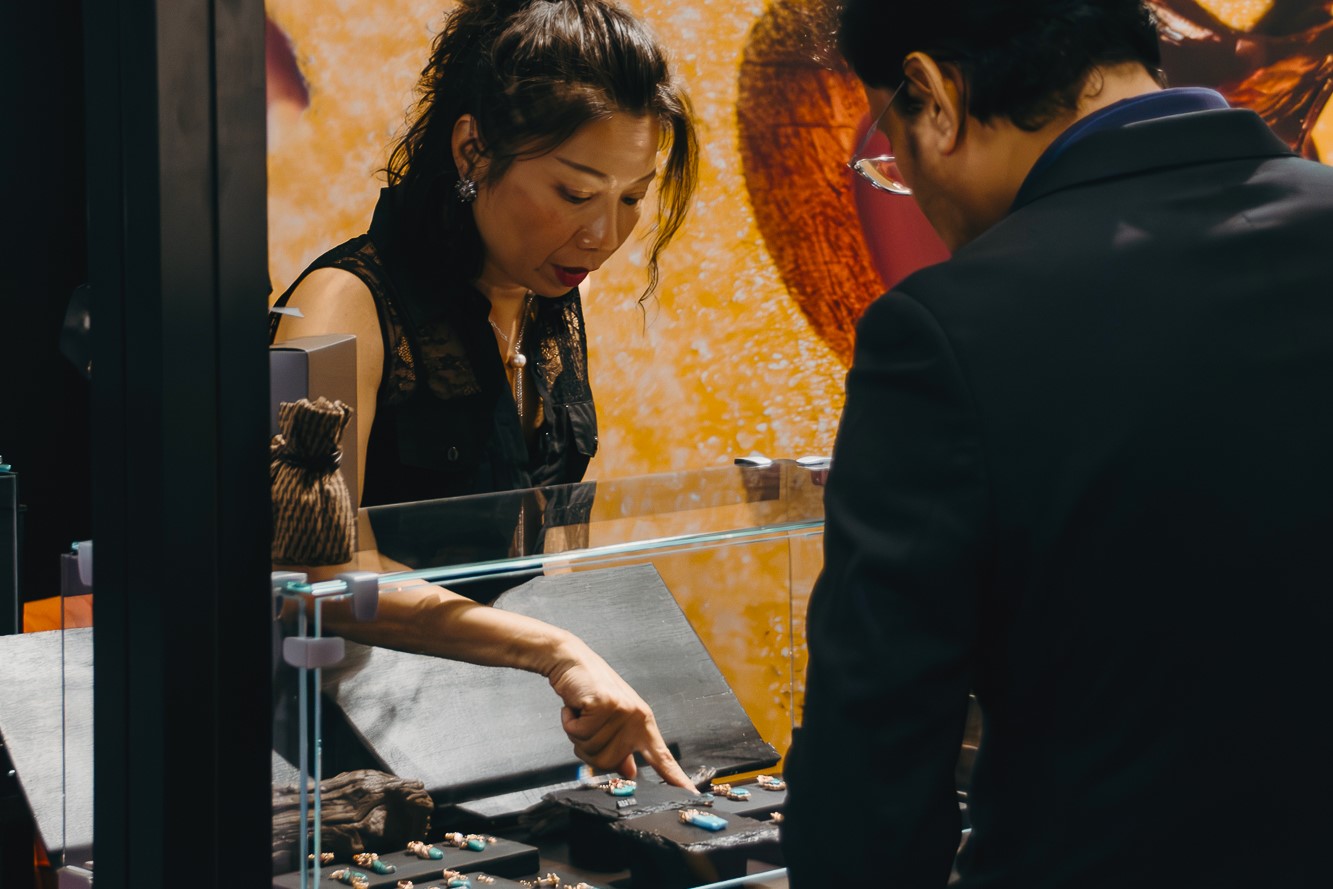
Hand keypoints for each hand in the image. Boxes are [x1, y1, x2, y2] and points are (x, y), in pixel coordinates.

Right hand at [547, 641, 694, 790]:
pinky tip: (576, 706)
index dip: (675, 778)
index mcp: (643, 723)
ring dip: (577, 733)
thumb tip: (628, 772)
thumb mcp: (611, 721)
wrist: (573, 661)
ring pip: (590, 750)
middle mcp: (636, 718)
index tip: (690, 794)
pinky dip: (569, 722)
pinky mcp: (603, 705)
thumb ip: (621, 749)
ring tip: (583, 712)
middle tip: (588, 723)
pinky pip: (577, 733)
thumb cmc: (591, 691)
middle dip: (589, 747)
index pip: (661, 757)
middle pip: (608, 763)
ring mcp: (621, 711)